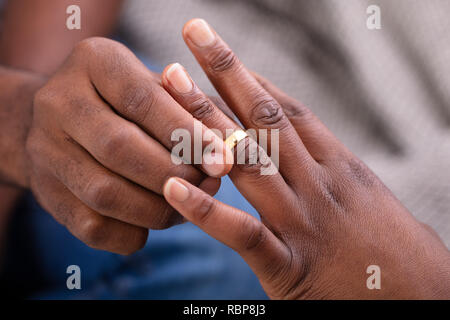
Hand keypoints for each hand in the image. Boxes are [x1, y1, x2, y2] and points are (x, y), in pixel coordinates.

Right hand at [26, 37, 231, 254]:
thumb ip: (195, 107)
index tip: (225, 160)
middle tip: (210, 184)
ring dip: (158, 208)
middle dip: (174, 174)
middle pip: (119, 148)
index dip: (187, 134)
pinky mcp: (44, 191)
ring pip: (104, 193)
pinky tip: (155, 222)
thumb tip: (234, 143)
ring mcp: (44, 149)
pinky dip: (132, 233)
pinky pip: (91, 226)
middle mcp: (58, 101)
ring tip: (190, 204)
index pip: (142, 99)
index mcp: (93, 62)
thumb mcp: (159, 86)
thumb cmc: (129, 101)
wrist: (64, 120)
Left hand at [162, 19, 449, 298]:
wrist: (429, 302)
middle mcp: (319, 185)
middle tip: (194, 33)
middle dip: (226, 74)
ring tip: (171, 84)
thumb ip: (332, 172)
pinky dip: (208, 211)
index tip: (221, 51)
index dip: (252, 78)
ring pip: (248, 161)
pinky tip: (173, 189)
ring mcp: (303, 223)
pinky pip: (244, 234)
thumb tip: (306, 149)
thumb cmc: (395, 252)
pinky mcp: (290, 268)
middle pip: (265, 119)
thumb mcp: (366, 198)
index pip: (289, 111)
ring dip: (206, 120)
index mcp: (339, 168)